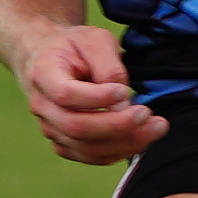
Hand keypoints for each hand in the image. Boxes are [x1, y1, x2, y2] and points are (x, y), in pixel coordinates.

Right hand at [18, 24, 165, 164]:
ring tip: (155, 127)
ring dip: (124, 142)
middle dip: (117, 125)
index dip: (97, 98)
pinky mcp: (64, 143)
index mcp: (43, 74)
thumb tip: (122, 104)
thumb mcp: (95, 41)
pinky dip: (119, 151)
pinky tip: (142, 138)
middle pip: (76, 127)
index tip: (125, 91)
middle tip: (148, 114)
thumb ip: (108, 68)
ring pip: (85, 147)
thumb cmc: (76, 47)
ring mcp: (50, 128)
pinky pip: (91, 156)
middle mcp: (42, 106)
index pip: (66, 95)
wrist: (54, 59)